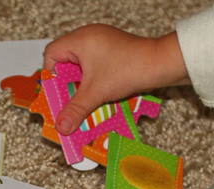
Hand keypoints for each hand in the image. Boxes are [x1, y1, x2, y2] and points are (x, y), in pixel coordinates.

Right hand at [43, 24, 189, 135]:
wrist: (162, 63)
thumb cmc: (128, 69)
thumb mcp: (97, 92)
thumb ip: (76, 109)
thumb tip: (60, 126)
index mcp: (80, 39)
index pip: (52, 53)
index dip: (51, 74)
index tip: (58, 91)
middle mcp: (88, 36)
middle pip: (65, 59)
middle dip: (66, 82)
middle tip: (69, 99)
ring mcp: (102, 42)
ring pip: (81, 64)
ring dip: (81, 83)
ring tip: (85, 99)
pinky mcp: (113, 49)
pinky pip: (94, 64)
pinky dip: (93, 79)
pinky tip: (99, 93)